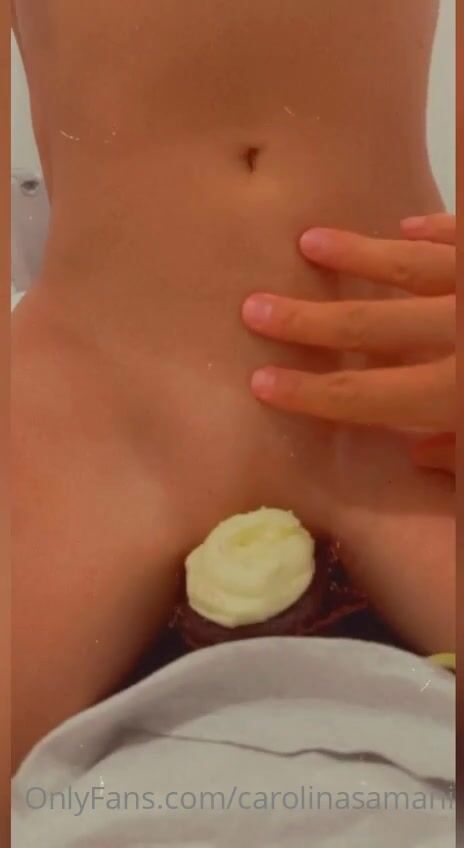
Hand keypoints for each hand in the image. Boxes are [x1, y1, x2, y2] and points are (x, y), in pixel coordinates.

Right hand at [242, 214, 455, 472]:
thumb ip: (458, 454)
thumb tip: (419, 451)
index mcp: (456, 393)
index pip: (366, 396)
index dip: (310, 394)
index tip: (260, 383)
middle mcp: (461, 332)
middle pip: (369, 324)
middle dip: (306, 319)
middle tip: (254, 307)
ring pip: (412, 266)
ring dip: (358, 255)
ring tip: (311, 241)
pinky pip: (461, 237)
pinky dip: (435, 230)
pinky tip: (408, 225)